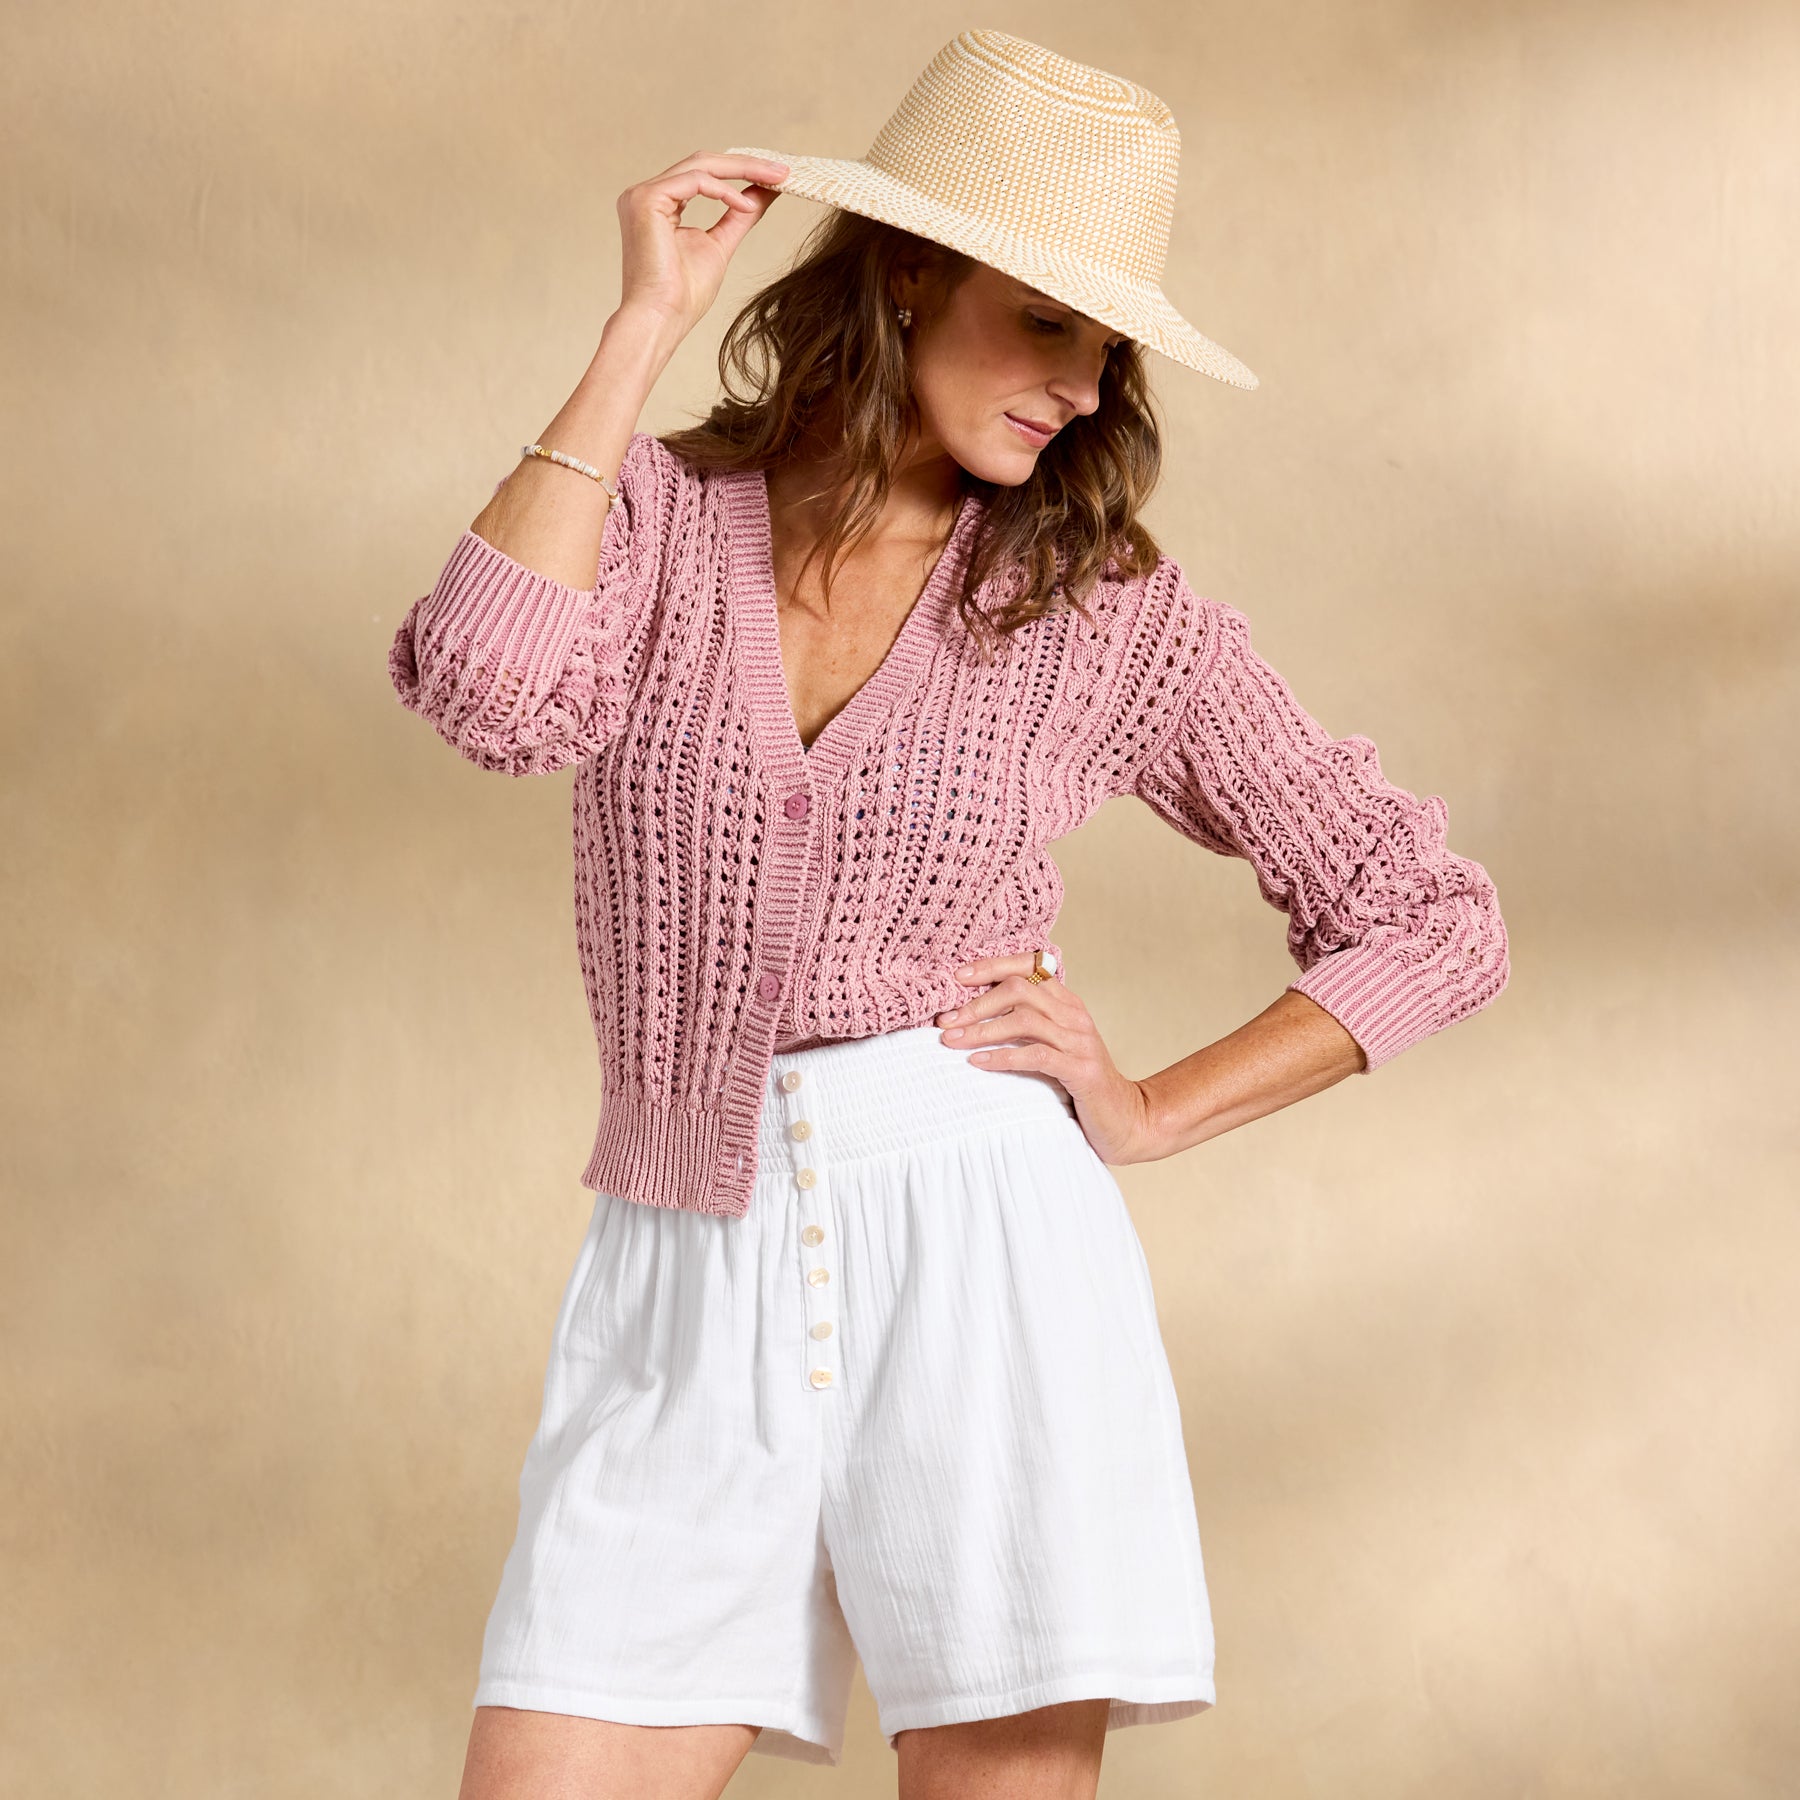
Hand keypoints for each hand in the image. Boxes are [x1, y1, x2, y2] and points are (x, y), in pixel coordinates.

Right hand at [615, 150, 788, 337]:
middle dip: (747, 164)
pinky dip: (725, 191)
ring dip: (742, 170)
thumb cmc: (682, 296)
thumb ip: (739, 216)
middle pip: (704, 162)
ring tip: (775, 181)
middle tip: (783, 171)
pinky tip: (746, 205)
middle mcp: (647, 194)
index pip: (704, 174)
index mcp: (660, 204)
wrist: (660, 320)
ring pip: (700, 165)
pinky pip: (694, 181)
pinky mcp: (646, 200)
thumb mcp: (721, 245)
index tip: (777, 178)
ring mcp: (642, 195)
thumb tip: (765, 191)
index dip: (741, 171)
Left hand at [934, 954, 1167, 1165]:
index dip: (992, 966)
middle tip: (946, 1021)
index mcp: (1067, 1002)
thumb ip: (1027, 1027)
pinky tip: (978, 1062)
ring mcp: (1079, 1041)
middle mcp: (1075, 1015)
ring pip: (1024, 1020)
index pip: (1028, 967)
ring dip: (982, 1030)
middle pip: (1020, 989)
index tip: (957, 977)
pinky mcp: (1080, 1070)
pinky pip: (1035, 1055)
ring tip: (952, 1041)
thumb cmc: (1080, 1083)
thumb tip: (971, 1017)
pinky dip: (1002, 1057)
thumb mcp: (1054, 1046)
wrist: (1125, 1118)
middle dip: (976, 1003)